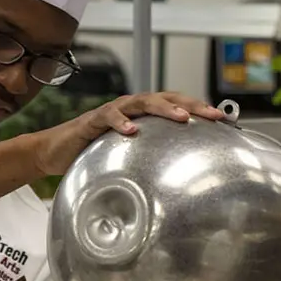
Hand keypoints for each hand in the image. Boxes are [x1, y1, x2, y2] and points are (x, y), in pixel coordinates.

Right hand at [29, 92, 224, 175]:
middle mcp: (132, 108)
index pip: (178, 106)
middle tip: (211, 115)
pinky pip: (108, 117)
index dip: (200, 110)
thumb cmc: (96, 153)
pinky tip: (133, 131)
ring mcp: (113, 111)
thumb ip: (152, 161)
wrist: (56, 151)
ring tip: (182, 117)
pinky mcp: (93, 120)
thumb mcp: (131, 158)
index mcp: (145, 115)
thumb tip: (182, 182)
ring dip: (164, 108)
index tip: (224, 121)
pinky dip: (121, 122)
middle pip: (166, 98)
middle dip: (191, 104)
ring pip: (142, 102)